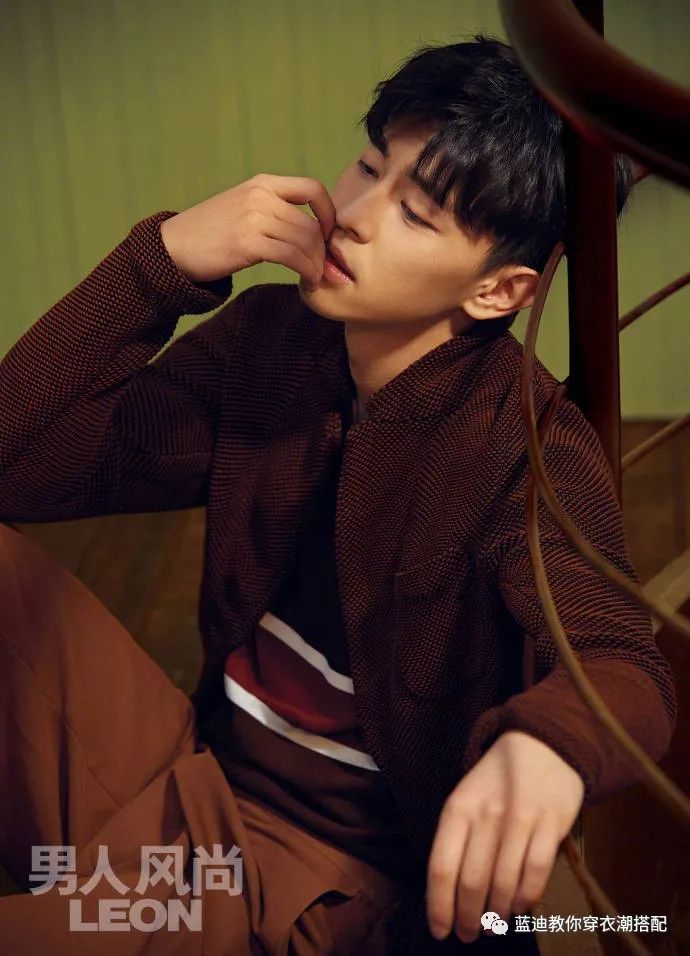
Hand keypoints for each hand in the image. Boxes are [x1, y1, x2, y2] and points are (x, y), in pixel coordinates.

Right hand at [159, 174, 335, 288]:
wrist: (173, 248)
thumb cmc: (210, 234)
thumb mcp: (242, 209)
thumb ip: (272, 210)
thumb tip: (308, 229)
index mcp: (261, 184)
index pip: (312, 188)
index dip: (329, 213)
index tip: (328, 237)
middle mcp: (259, 195)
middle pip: (311, 223)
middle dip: (324, 251)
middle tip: (325, 270)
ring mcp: (253, 217)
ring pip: (305, 241)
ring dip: (317, 265)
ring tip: (317, 279)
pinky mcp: (248, 242)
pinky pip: (292, 256)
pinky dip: (306, 271)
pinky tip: (307, 281)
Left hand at [425, 730, 584, 943]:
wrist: (544, 743)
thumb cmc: (499, 777)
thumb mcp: (468, 796)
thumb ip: (458, 837)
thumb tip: (448, 893)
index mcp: (459, 807)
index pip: (442, 866)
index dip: (438, 906)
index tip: (439, 931)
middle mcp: (487, 814)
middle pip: (471, 881)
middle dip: (467, 918)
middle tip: (469, 934)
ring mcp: (521, 819)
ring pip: (503, 884)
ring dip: (496, 914)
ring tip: (492, 925)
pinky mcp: (551, 825)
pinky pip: (535, 875)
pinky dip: (525, 900)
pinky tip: (519, 908)